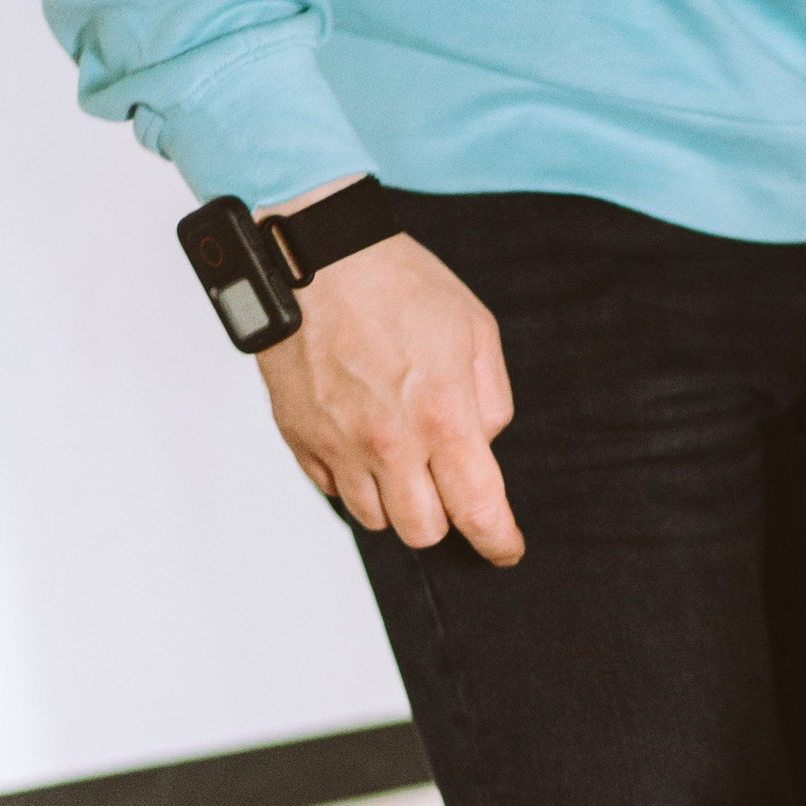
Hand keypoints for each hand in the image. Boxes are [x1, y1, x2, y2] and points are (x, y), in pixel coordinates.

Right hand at [257, 228, 523, 564]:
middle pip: (422, 531)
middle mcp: (388, 443)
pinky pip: (331, 488)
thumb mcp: (476, 331)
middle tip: (446, 486)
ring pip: (373, 518)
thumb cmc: (396, 283)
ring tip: (400, 456)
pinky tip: (362, 440)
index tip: (505, 549)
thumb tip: (483, 443)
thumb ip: (491, 400)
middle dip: (443, 518)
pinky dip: (352, 479)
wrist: (316, 256)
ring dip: (395, 500)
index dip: (498, 541)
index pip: (478, 510)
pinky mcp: (300, 437)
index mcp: (442, 418)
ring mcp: (338, 444)